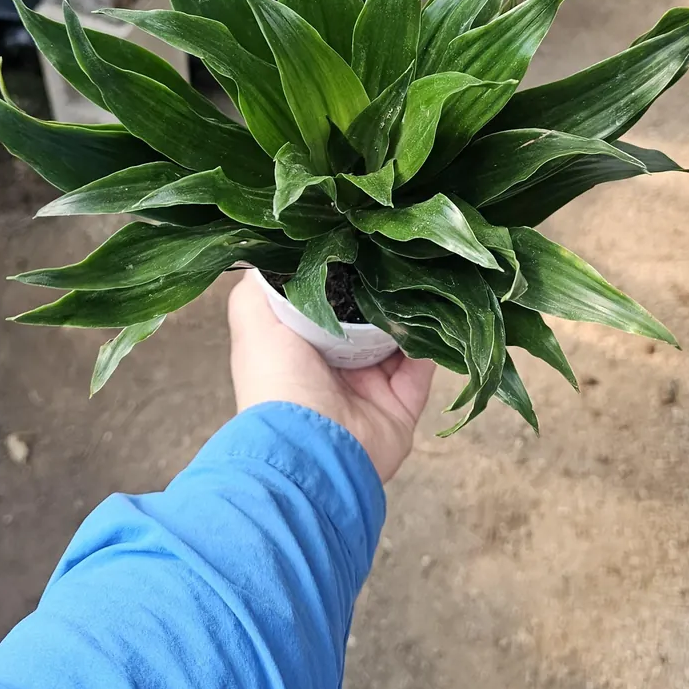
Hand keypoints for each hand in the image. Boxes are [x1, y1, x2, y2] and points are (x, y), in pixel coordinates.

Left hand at [227, 270, 434, 482]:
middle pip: (367, 318)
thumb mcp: (254, 320)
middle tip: (398, 254)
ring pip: (399, 339)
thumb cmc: (276, 380)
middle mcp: (336, 366)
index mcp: (301, 346)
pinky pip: (423, 369)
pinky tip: (435, 312)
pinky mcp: (401, 406)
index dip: (340, 273)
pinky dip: (432, 343)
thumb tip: (274, 253)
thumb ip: (260, 286)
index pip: (326, 301)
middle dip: (380, 290)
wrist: (309, 450)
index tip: (358, 239)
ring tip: (422, 274)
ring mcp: (370, 387)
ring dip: (410, 311)